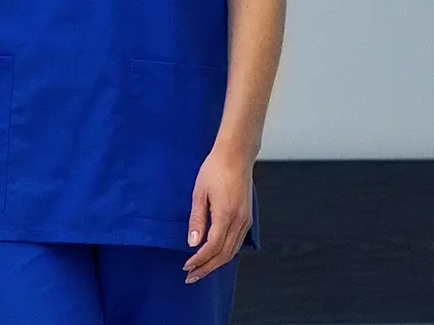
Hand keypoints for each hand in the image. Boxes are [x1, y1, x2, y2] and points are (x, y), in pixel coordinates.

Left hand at [184, 145, 253, 283]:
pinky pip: (237, 242)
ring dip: (216, 263)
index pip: (213, 247)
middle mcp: (239, 221)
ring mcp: (245, 221)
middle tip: (190, 277)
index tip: (186, 267)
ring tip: (200, 270)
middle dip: (207, 268)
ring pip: (232, 251)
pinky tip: (215, 256)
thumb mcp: (200, 193)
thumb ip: (197, 219)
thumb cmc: (214, 169)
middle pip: (224, 254)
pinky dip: (225, 253)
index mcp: (226, 215)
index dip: (199, 260)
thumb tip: (193, 243)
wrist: (236, 156)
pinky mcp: (246, 218)